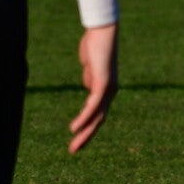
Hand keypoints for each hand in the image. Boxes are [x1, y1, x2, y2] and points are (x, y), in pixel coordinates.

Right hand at [69, 23, 117, 153]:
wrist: (102, 32)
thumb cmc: (96, 46)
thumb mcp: (91, 66)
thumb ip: (91, 78)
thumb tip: (89, 86)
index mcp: (106, 90)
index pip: (97, 113)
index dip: (87, 126)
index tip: (76, 136)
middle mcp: (110, 92)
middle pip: (98, 120)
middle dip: (86, 136)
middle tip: (74, 150)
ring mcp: (108, 89)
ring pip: (96, 117)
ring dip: (85, 133)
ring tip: (74, 146)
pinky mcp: (103, 84)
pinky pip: (93, 106)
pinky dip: (84, 118)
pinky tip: (75, 129)